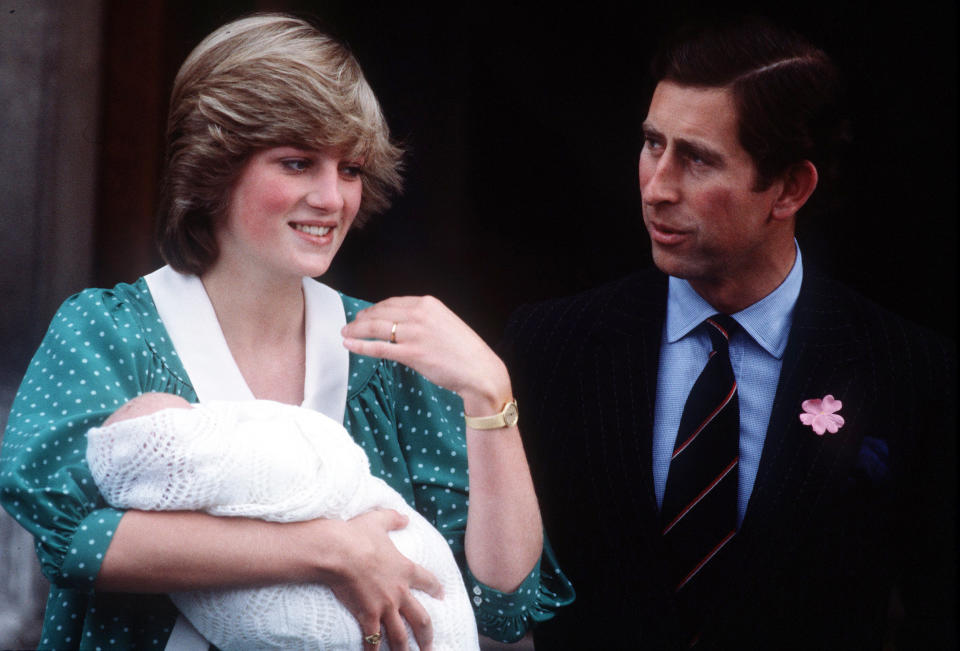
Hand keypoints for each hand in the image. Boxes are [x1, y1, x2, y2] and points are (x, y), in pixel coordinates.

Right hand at [321, 509, 442, 650]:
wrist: (339, 552)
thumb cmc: (357, 535)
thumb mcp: (378, 520)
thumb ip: (393, 519)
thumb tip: (405, 517)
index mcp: (406, 569)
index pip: (428, 581)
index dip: (436, 588)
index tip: (442, 596)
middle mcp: (400, 592)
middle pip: (421, 618)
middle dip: (427, 635)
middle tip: (431, 646)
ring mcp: (385, 606)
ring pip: (401, 635)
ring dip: (406, 650)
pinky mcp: (368, 616)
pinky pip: (374, 640)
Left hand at [341, 296, 510, 413]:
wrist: (479, 370)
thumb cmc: (464, 351)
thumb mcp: (444, 323)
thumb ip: (423, 319)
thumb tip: (400, 323)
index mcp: (428, 304)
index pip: (392, 302)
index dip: (374, 309)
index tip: (365, 315)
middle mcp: (420, 315)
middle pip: (380, 312)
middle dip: (362, 319)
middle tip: (351, 325)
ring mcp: (414, 334)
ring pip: (375, 328)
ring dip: (356, 330)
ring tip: (346, 333)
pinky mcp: (411, 353)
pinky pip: (378, 347)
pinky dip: (360, 345)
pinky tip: (349, 345)